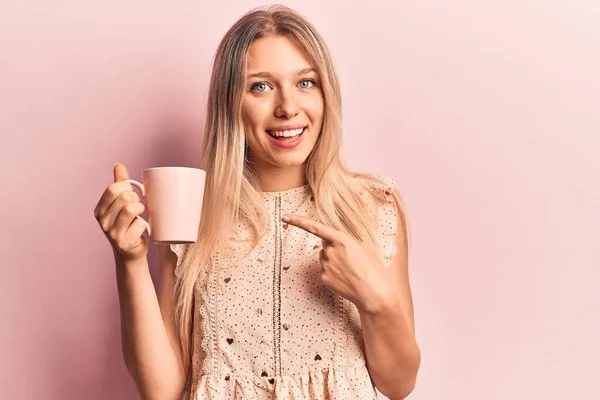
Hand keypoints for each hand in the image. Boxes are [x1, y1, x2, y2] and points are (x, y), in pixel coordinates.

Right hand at [93, 163, 147, 262]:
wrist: (130, 254)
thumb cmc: (127, 225)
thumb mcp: (120, 204)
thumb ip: (119, 184)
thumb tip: (118, 165)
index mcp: (99, 209)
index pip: (113, 188)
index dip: (127, 187)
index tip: (132, 194)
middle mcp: (102, 221)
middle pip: (125, 197)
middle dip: (137, 199)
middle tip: (138, 207)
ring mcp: (112, 232)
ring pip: (132, 209)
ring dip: (141, 210)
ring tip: (140, 216)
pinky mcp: (124, 242)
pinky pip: (140, 225)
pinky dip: (145, 226)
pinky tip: (141, 230)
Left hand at [282, 214, 396, 313]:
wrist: (374, 294)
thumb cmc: (374, 269)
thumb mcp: (365, 247)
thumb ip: (347, 241)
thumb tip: (337, 243)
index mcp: (342, 240)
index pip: (316, 227)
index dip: (299, 221)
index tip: (285, 216)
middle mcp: (330, 252)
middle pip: (325, 244)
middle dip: (334, 247)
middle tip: (350, 258)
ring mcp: (325, 266)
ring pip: (324, 257)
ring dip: (333, 259)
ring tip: (350, 269)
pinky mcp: (323, 278)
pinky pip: (325, 269)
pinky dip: (333, 271)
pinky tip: (345, 278)